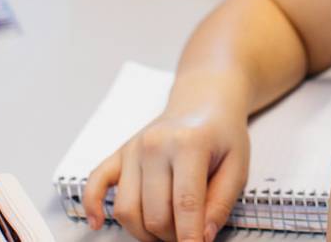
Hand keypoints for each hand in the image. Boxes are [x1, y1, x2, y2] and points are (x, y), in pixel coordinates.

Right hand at [83, 93, 250, 241]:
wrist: (202, 102)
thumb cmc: (222, 134)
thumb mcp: (238, 165)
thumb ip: (222, 202)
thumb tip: (203, 236)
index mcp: (188, 144)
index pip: (185, 204)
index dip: (190, 236)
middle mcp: (154, 145)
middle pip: (154, 213)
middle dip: (172, 236)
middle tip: (188, 236)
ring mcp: (132, 149)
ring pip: (126, 209)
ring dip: (145, 232)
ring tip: (167, 230)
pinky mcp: (119, 154)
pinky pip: (95, 183)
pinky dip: (93, 206)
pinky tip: (97, 223)